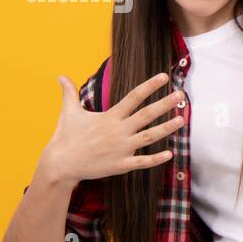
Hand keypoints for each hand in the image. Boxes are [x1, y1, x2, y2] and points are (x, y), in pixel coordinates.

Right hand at [39, 72, 184, 184]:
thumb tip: (60, 76)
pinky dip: (156, 159)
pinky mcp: (120, 165)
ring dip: (166, 129)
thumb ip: (69, 93)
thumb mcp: (68, 112)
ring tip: (182, 119)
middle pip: (146, 115)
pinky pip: (142, 162)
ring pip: (149, 137)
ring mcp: (121, 148)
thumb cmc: (65, 137)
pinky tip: (170, 154)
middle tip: (181, 95)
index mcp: (109, 117)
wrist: (60, 164)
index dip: (149, 86)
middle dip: (164, 104)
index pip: (133, 97)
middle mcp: (118, 131)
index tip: (164, 76)